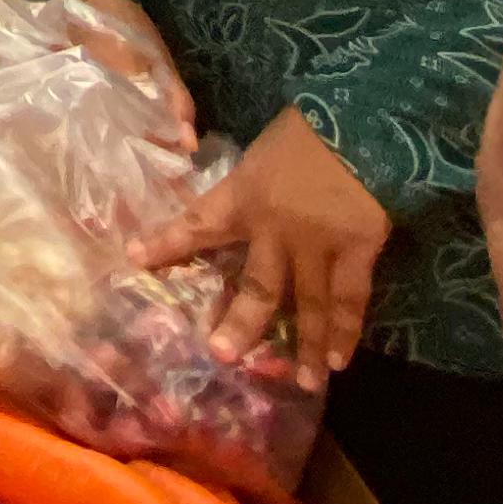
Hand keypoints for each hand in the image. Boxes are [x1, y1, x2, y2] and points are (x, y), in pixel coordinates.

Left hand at [135, 107, 388, 391]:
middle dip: (241, 323)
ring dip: (304, 346)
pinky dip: (346, 332)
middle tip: (222, 356)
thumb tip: (232, 201)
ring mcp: (319, 245)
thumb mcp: (264, 150)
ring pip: (307, 304)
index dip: (167, 242)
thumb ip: (250, 183)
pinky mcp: (358, 250)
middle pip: (257, 285)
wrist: (367, 120)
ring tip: (302, 383)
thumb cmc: (310, 128)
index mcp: (246, 195)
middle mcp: (276, 229)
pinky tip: (340, 361)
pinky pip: (349, 300)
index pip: (198, 222)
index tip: (135, 259)